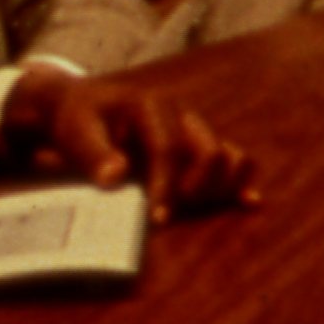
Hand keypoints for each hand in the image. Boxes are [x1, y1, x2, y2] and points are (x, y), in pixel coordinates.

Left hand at [0, 65, 257, 215]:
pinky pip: (235, 159)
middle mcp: (181, 114)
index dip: (164, 187)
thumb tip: (115, 177)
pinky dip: (240, 181)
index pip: (168, 149)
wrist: (85, 108)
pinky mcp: (201, 145)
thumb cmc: (79, 120)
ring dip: (218, 188)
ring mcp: (195, 129)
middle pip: (209, 152)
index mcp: (150, 104)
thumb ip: (92, 152)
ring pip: (228, 157)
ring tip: (193, 211)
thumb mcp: (75, 129)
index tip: (156, 218)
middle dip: (194, 190)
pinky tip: (247, 201)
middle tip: (168, 217)